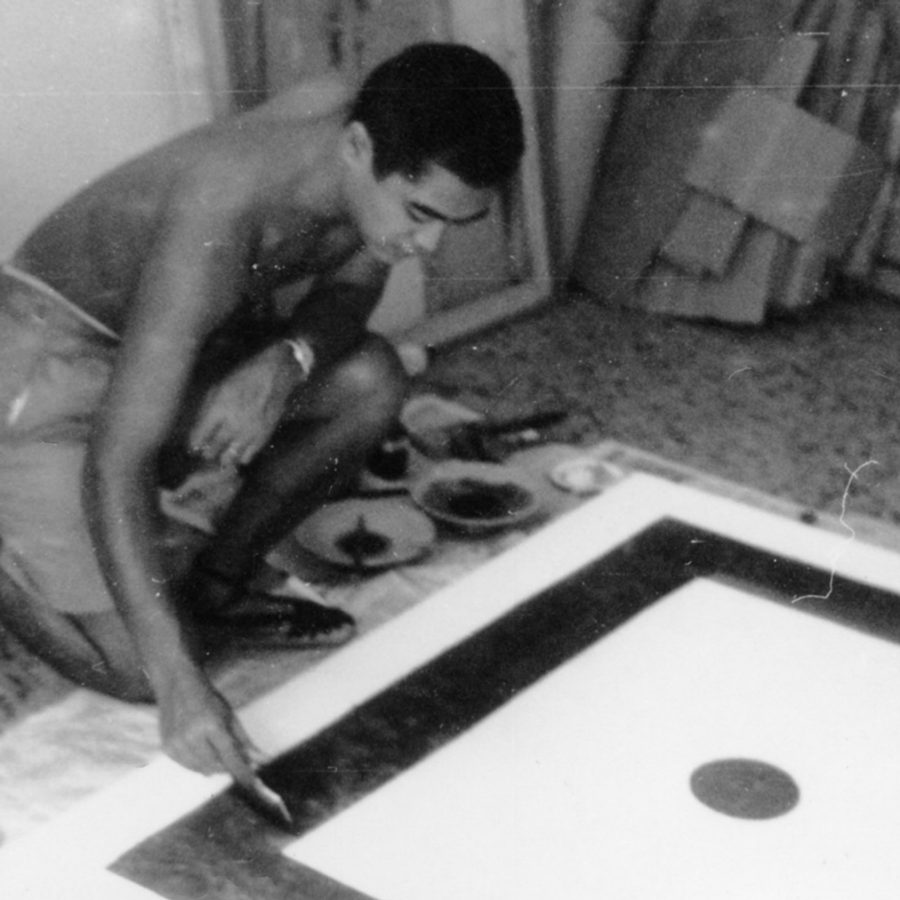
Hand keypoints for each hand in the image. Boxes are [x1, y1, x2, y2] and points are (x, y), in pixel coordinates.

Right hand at [157, 670, 265, 785]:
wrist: (177, 686)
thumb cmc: (208, 699)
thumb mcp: (230, 715)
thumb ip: (244, 741)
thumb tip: (261, 760)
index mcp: (211, 725)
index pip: (230, 756)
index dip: (243, 772)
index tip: (254, 784)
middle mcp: (192, 736)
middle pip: (216, 766)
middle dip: (229, 766)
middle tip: (237, 759)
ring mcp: (177, 743)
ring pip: (202, 769)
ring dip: (214, 766)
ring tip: (218, 750)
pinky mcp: (167, 748)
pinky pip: (188, 766)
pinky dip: (198, 763)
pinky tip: (202, 751)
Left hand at [189, 342, 301, 466]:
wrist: (276, 375)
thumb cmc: (244, 377)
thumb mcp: (219, 386)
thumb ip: (207, 408)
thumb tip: (199, 428)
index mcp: (219, 409)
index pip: (200, 436)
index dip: (194, 444)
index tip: (193, 446)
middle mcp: (233, 424)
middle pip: (213, 449)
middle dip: (207, 453)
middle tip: (206, 453)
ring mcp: (250, 432)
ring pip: (230, 457)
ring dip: (223, 458)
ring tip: (221, 457)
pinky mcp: (263, 437)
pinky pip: (248, 456)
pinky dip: (241, 457)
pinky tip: (239, 454)